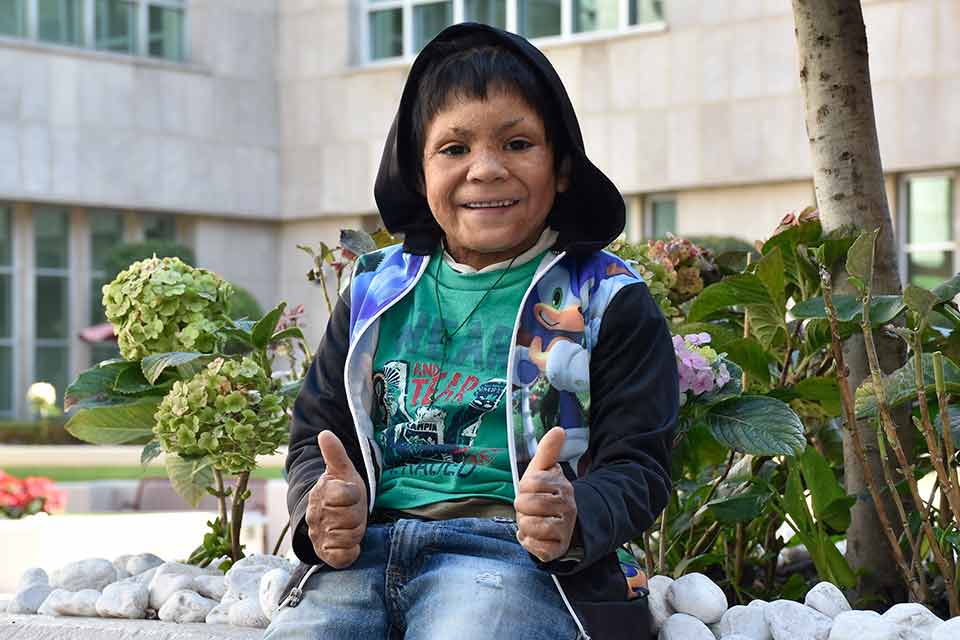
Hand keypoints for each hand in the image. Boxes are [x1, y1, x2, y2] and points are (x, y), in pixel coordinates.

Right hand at [305, 431, 367, 568]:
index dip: (354, 495)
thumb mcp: (343, 471)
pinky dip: (350, 553)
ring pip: (348, 537)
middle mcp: (317, 515)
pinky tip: (351, 544)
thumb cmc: (342, 492)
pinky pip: (341, 558)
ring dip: (356, 533)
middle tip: (353, 512)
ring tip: (350, 525)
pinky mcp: (324, 553)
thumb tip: (324, 433)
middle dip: (357, 516)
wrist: (329, 517)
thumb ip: (335, 454)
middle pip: (351, 517)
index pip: (348, 495)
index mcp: (322, 493)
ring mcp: (319, 535)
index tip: (352, 494)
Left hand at [514, 427, 576, 562]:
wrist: (560, 525)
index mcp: (562, 486)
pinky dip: (528, 542)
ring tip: (533, 521)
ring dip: (524, 525)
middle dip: (522, 507)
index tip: (531, 490)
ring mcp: (564, 529)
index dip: (524, 487)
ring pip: (529, 526)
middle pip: (527, 504)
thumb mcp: (543, 471)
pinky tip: (535, 537)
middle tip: (530, 508)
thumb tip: (559, 429)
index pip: (529, 483)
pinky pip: (535, 547)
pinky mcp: (557, 549)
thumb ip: (548, 450)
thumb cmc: (545, 495)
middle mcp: (567, 507)